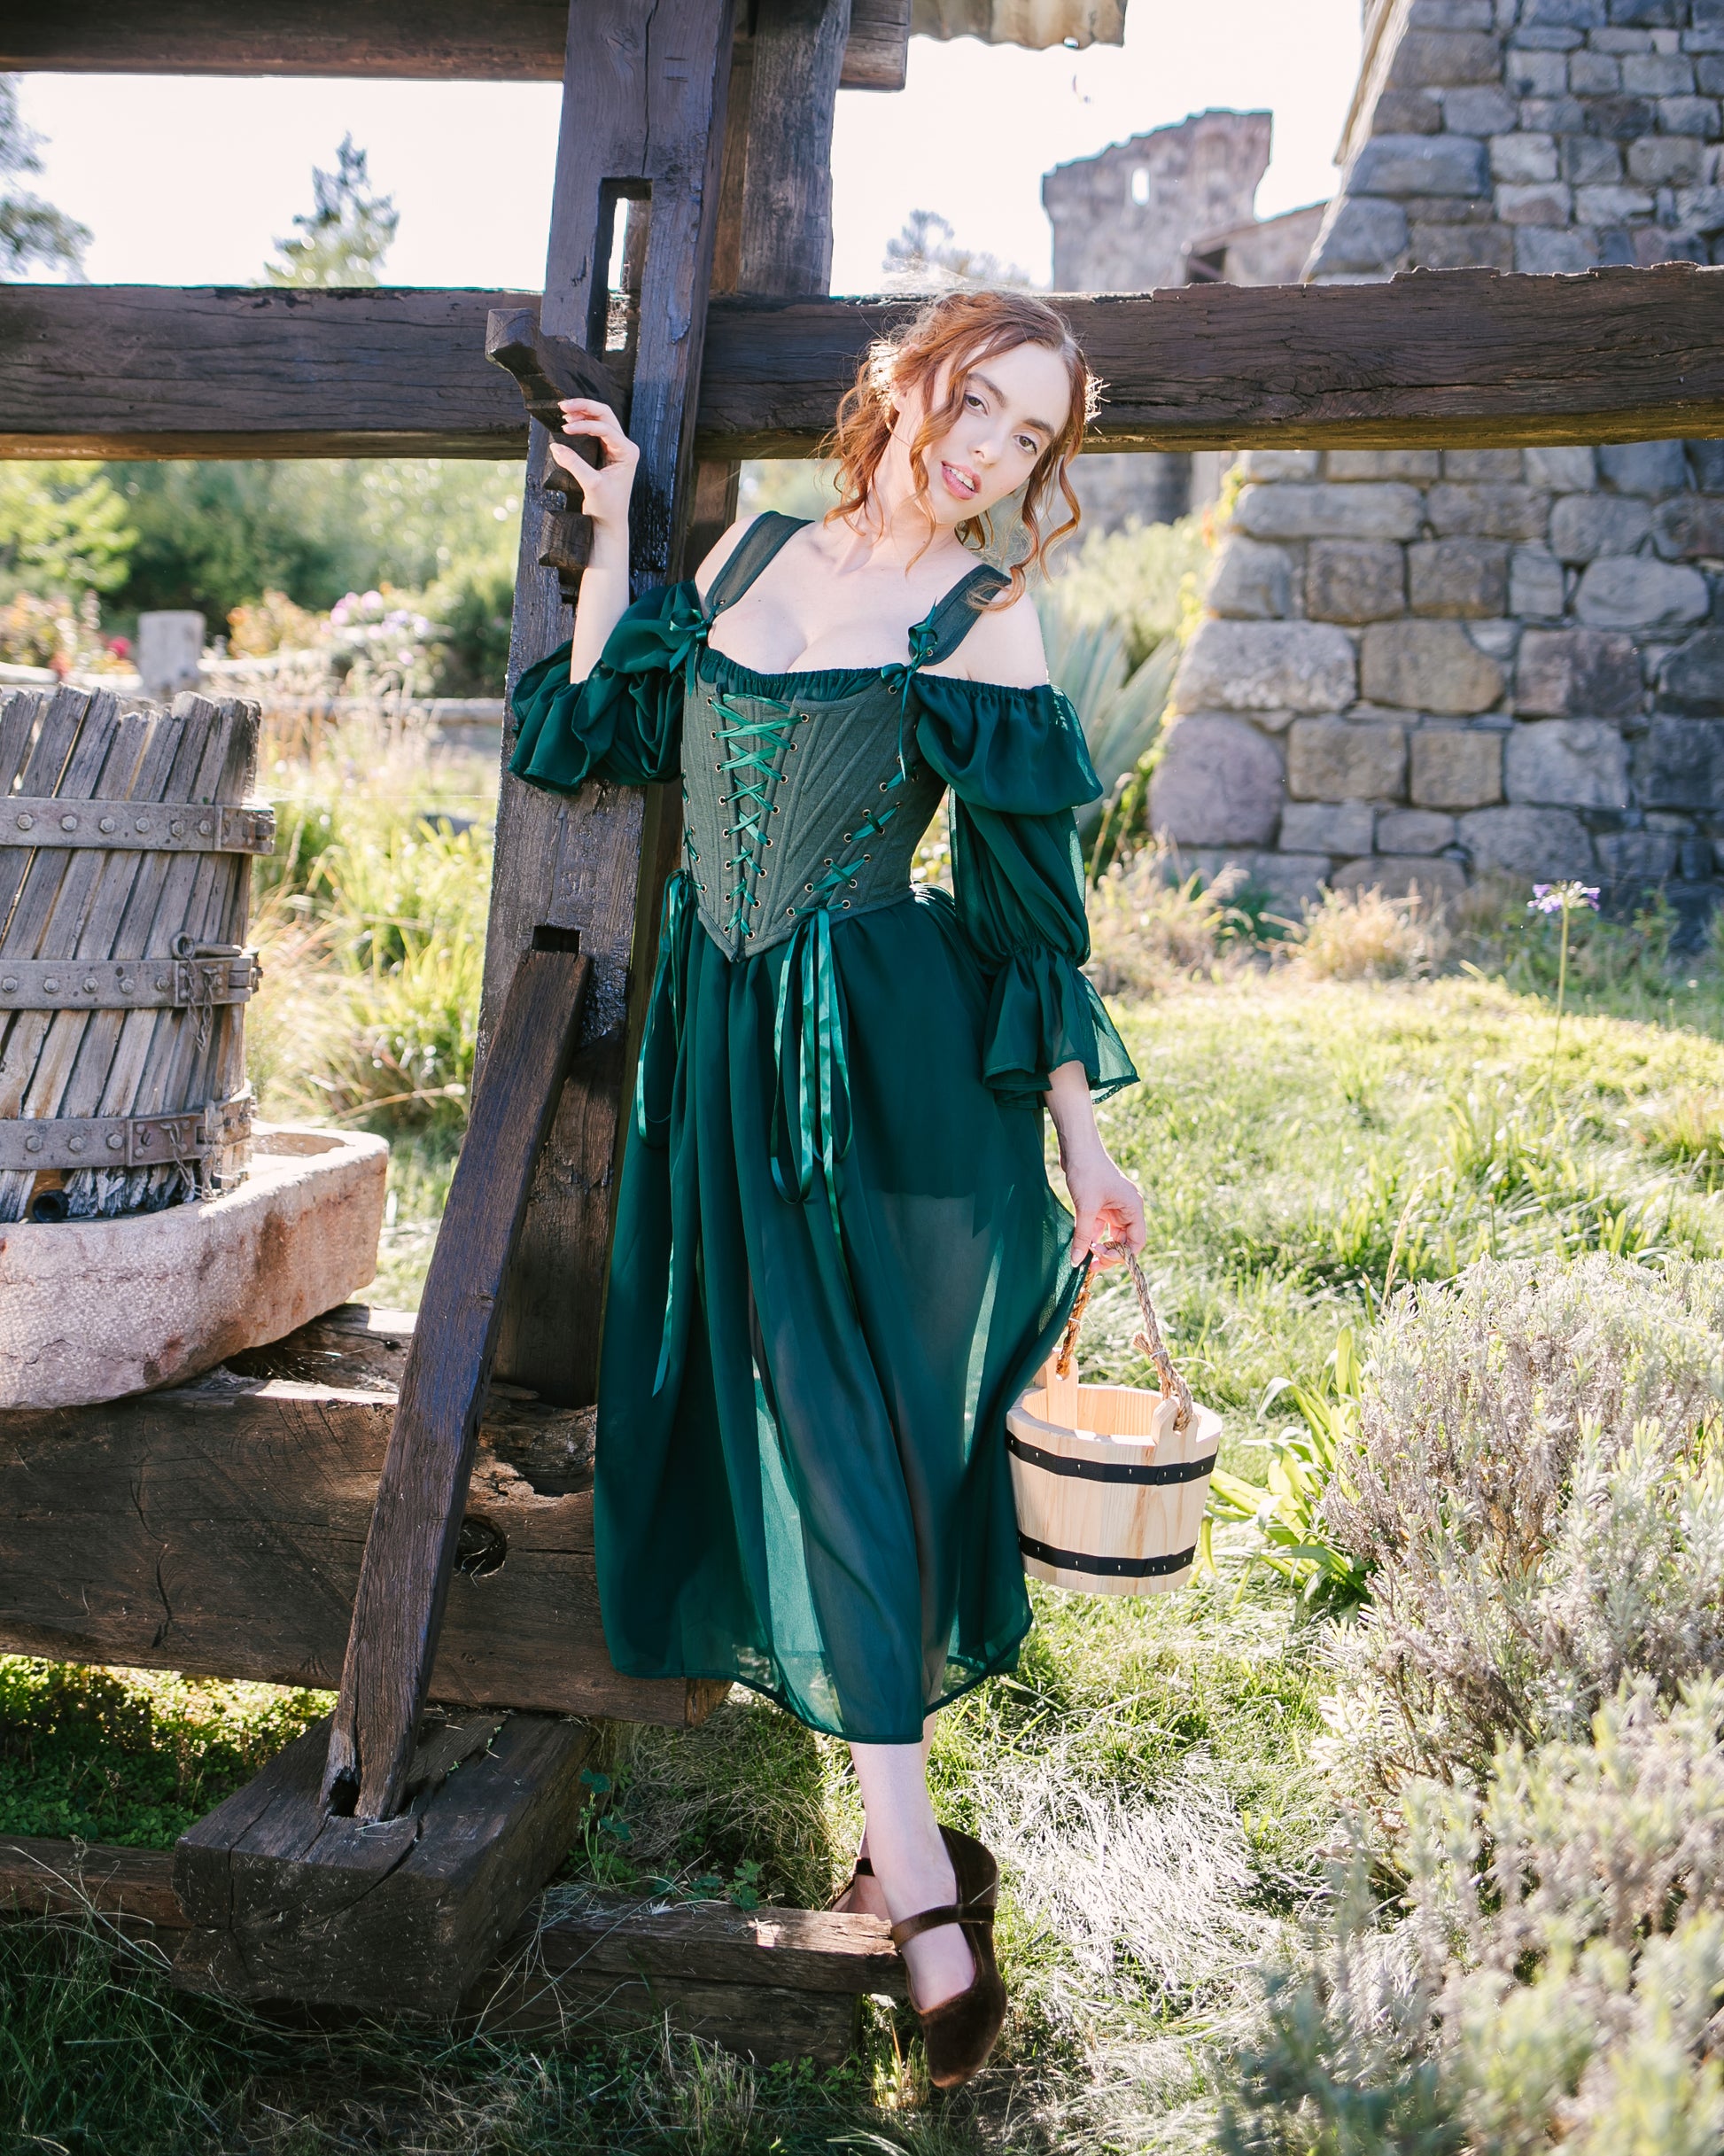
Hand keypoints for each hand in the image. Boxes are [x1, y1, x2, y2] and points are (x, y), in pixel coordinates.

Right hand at [547, 397, 637, 534]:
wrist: (608, 521)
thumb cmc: (606, 507)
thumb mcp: (590, 485)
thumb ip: (574, 464)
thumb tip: (555, 446)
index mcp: (628, 452)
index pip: (605, 428)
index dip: (585, 425)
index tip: (565, 429)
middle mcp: (624, 446)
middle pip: (605, 415)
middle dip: (584, 407)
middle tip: (563, 406)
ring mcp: (616, 447)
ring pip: (600, 418)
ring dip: (582, 412)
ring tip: (563, 411)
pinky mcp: (606, 451)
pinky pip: (594, 429)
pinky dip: (581, 422)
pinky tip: (568, 422)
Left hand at [1063, 1146, 1145, 1269]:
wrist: (1077, 1147)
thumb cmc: (1087, 1172)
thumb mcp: (1085, 1207)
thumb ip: (1082, 1236)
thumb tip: (1077, 1261)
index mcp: (1133, 1208)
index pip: (1136, 1241)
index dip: (1122, 1255)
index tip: (1102, 1258)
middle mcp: (1127, 1209)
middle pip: (1124, 1241)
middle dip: (1109, 1254)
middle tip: (1091, 1264)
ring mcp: (1114, 1207)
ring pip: (1112, 1235)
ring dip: (1100, 1246)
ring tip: (1085, 1257)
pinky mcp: (1101, 1204)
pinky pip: (1100, 1226)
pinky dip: (1091, 1235)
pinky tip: (1080, 1243)